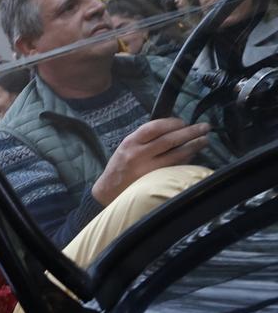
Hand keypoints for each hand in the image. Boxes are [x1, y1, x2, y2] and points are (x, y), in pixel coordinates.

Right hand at [93, 118, 210, 204]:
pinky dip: (186, 161)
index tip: (183, 122)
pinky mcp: (155, 181)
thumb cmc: (120, 167)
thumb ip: (145, 139)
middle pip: (170, 139)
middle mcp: (139, 155)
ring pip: (176, 155)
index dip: (173, 122)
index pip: (155, 127)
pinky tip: (193, 156)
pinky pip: (175, 168)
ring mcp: (148, 169)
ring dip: (194, 146)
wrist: (108, 191)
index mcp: (131, 143)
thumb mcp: (127, 148)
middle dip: (191, 132)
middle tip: (205, 127)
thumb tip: (172, 128)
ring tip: (205, 141)